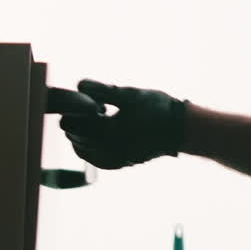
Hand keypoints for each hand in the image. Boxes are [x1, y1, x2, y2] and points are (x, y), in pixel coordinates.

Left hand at [57, 79, 187, 169]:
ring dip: (84, 134)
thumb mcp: (128, 94)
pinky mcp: (121, 164)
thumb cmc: (158, 109)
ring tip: (103, 121)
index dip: (76, 109)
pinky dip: (92, 148)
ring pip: (81, 149)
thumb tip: (78, 85)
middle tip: (101, 109)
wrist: (182, 130)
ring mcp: (113, 160)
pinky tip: (101, 137)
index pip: (68, 124)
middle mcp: (105, 151)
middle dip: (80, 121)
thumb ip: (100, 90)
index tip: (96, 103)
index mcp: (104, 133)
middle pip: (73, 136)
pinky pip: (95, 159)